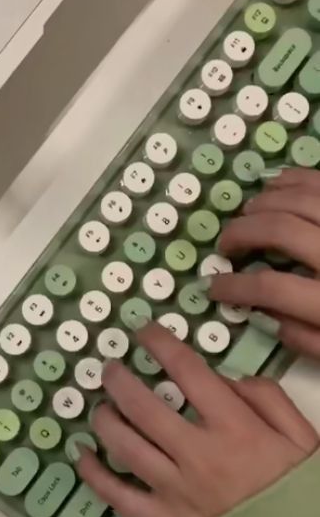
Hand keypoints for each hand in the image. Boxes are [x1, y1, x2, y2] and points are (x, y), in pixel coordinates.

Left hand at [78, 324, 317, 516]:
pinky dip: (94, 473)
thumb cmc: (294, 486)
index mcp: (233, 428)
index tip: (142, 330)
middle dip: (119, 379)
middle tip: (109, 367)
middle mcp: (199, 456)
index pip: (186, 371)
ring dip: (104, 419)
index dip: (159, 343)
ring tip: (100, 404)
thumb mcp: (298, 433)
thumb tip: (221, 377)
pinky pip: (119, 497)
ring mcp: (178, 492)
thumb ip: (263, 395)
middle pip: (143, 407)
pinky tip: (81, 452)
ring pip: (125, 446)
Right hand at [208, 168, 319, 358]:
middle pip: (281, 229)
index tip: (212, 288)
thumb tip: (262, 315)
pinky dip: (296, 177)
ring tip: (248, 213)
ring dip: (266, 201)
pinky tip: (277, 182)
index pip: (271, 288)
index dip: (234, 287)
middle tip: (226, 244)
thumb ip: (305, 339)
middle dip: (242, 233)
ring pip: (301, 198)